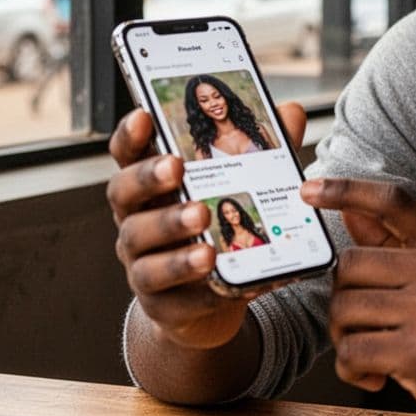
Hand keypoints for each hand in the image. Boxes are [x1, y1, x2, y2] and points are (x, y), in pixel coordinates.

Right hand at [107, 103, 306, 349]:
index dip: (131, 134)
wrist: (212, 302)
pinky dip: (191, 280)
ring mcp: (141, 262)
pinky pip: (168, 292)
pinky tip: (214, 268)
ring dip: (169, 228)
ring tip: (201, 217)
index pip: (128, 153)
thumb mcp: (242, 190)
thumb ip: (263, 151)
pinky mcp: (158, 303)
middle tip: (177, 167)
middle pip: (124, 193)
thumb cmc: (220, 232)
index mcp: (152, 186)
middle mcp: (136, 219)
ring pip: (140, 242)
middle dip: (148, 177)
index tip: (146, 116)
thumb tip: (290, 112)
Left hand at [302, 178, 415, 415]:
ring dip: (345, 338)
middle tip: (362, 325)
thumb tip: (350, 213)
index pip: (391, 201)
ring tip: (372, 352)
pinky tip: (376, 375)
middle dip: (343, 299)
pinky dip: (351, 369)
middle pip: (349, 265)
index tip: (309, 188)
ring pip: (343, 309)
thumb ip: (400, 246)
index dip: (345, 189)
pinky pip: (351, 351)